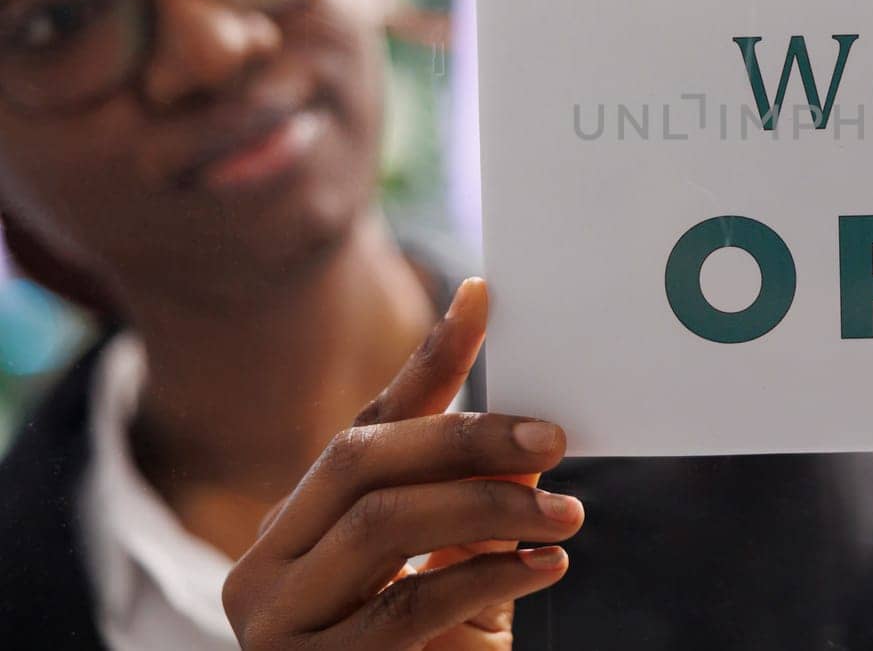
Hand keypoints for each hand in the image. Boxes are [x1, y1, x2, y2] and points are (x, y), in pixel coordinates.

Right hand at [222, 279, 582, 649]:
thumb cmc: (435, 647)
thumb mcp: (451, 556)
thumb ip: (467, 485)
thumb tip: (521, 410)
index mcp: (298, 523)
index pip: (365, 421)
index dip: (429, 359)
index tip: (485, 298)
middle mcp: (267, 565)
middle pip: (362, 459)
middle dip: (466, 438)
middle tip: (554, 438)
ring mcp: (279, 624)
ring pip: (384, 525)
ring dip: (490, 508)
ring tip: (564, 511)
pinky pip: (409, 607)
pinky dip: (488, 576)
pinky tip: (545, 563)